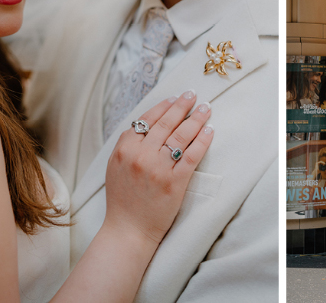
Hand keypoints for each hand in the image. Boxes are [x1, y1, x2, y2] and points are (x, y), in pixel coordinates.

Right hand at [103, 91, 213, 244]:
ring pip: (180, 136)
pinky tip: (209, 130)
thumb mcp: (115, 166)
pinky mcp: (174, 182)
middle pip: (166, 123)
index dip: (163, 106)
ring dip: (195, 119)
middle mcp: (140, 155)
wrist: (128, 230)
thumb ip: (128, 144)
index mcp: (124, 149)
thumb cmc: (122, 199)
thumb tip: (147, 122)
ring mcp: (158, 168)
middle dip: (182, 106)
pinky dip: (202, 141)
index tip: (174, 98)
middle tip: (193, 94)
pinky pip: (191, 155)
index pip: (147, 120)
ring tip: (205, 108)